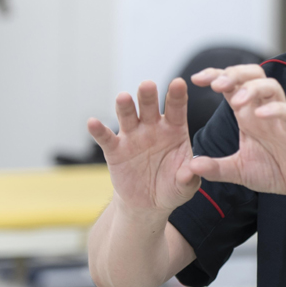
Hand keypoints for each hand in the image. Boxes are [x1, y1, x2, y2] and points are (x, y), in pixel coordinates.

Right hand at [87, 78, 199, 216]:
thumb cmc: (172, 187)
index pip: (176, 109)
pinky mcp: (115, 150)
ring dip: (125, 107)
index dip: (177, 95)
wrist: (149, 203)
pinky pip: (106, 138)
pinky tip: (93, 122)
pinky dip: (98, 130)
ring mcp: (132, 136)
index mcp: (174, 129)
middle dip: (148, 96)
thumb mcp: (185, 185)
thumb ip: (189, 177)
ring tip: (123, 97)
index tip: (178, 82)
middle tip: (147, 85)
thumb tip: (192, 170)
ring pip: (128, 116)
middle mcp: (152, 127)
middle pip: (149, 107)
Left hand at [185, 65, 285, 198]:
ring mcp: (281, 117)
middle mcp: (263, 110)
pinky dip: (274, 109)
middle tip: (215, 85)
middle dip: (233, 74)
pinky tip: (260, 114)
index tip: (195, 79)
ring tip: (237, 100)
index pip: (232, 84)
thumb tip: (190, 165)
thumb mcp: (238, 170)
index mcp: (248, 114)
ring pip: (271, 86)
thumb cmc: (275, 171)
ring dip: (252, 88)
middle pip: (252, 74)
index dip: (215, 75)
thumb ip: (215, 168)